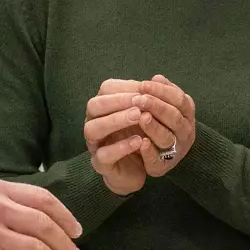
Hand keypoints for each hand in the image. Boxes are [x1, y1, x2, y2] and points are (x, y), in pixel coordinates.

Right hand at [85, 78, 151, 194]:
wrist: (134, 170)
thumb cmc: (137, 136)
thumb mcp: (144, 115)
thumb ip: (146, 99)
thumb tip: (156, 79)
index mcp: (103, 107)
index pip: (106, 90)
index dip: (125, 87)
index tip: (145, 87)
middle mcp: (94, 122)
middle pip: (94, 105)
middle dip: (118, 101)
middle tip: (140, 102)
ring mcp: (94, 143)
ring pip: (93, 128)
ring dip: (116, 120)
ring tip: (139, 116)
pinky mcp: (101, 164)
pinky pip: (104, 155)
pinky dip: (121, 147)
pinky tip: (139, 141)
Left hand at [135, 75, 196, 176]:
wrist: (146, 155)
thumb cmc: (155, 123)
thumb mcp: (160, 105)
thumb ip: (160, 92)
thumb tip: (157, 77)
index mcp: (186, 115)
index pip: (179, 99)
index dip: (162, 91)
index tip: (144, 84)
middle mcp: (185, 132)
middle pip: (175, 117)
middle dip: (157, 106)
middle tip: (139, 99)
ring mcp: (175, 150)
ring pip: (168, 138)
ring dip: (155, 127)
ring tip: (141, 117)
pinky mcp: (161, 167)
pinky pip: (158, 160)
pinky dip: (150, 151)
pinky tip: (141, 143)